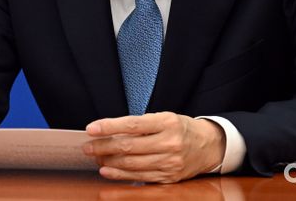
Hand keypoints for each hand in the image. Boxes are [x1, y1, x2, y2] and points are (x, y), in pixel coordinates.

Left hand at [83, 112, 225, 182]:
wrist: (208, 146)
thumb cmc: (181, 128)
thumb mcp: (164, 118)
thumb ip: (140, 124)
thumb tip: (110, 131)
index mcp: (167, 122)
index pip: (132, 125)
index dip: (109, 127)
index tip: (91, 128)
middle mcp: (169, 143)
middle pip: (128, 146)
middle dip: (103, 146)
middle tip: (87, 146)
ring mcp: (169, 162)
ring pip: (131, 164)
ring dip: (108, 161)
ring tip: (95, 157)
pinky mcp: (168, 178)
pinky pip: (139, 177)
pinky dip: (120, 175)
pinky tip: (107, 170)